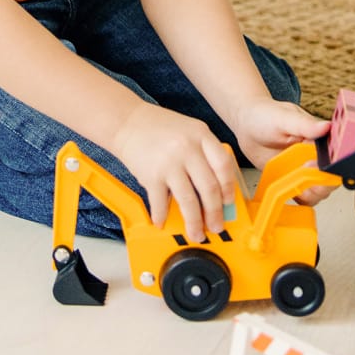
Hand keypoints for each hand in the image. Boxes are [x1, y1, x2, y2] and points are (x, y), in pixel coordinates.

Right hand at [114, 100, 240, 243]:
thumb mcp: (189, 129)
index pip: (223, 166)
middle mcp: (187, 148)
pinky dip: (162, 216)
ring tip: (196, 233)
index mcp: (201, 135)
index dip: (228, 188)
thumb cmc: (158, 126)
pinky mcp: (151, 175)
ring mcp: (169, 163)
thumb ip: (204, 151)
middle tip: (216, 226)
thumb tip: (218, 185)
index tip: (228, 202)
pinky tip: (162, 222)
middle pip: (209, 188)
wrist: (126, 120)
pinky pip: (161, 203)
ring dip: (194, 222)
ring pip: (189, 201)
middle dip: (215, 213)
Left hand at [234, 99, 334, 204]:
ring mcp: (305, 169)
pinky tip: (290, 190)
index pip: (336, 156)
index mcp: (320, 138)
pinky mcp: (294, 179)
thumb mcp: (284, 118)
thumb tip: (326, 126)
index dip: (331, 165)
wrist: (246, 125)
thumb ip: (305, 124)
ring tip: (295, 181)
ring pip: (320, 190)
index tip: (318, 165)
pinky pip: (303, 195)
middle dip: (323, 182)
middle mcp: (316, 155)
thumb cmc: (265, 116)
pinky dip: (300, 197)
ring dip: (312, 192)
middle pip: (331, 177)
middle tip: (305, 174)